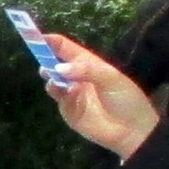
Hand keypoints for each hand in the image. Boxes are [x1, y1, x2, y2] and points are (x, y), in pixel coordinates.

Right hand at [40, 37, 159, 160]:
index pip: (66, 48)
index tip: (36, 37)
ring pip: (52, 80)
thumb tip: (58, 68)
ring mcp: (71, 94)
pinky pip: (57, 97)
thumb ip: (86, 70)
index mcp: (89, 63)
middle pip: (54, 63)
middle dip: (44, 57)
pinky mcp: (68, 110)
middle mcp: (77, 77)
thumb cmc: (126, 100)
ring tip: (48, 72)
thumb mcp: (111, 78)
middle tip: (37, 54)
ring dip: (49, 74)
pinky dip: (56, 91)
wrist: (132, 131)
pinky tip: (61, 89)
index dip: (51, 41)